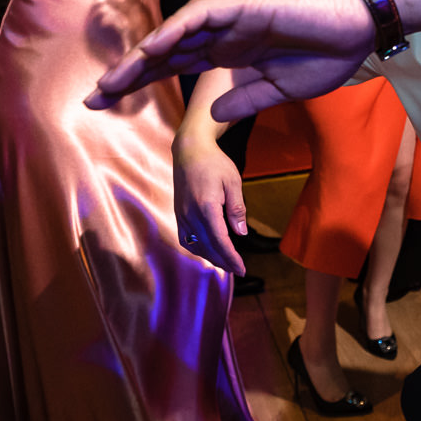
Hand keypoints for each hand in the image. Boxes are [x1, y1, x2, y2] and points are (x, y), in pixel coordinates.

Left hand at [87, 0, 374, 119]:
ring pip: (176, 33)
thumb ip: (245, 101)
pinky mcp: (244, 7)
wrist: (360, 29)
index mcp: (231, 55)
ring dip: (144, 55)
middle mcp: (224, 35)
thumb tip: (211, 114)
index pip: (175, 69)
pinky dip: (176, 30)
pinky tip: (152, 49)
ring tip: (113, 80)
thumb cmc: (328, 56)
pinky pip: (202, 16)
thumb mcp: (279, 92)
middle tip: (93, 97)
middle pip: (166, 52)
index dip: (142, 83)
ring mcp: (232, 19)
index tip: (108, 105)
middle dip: (129, 73)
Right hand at [172, 128, 248, 275]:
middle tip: (238, 270)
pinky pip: (185, 238)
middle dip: (224, 261)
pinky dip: (197, 249)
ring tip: (225, 263)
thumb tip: (241, 234)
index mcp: (206, 207)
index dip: (231, 257)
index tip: (242, 269)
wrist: (189, 151)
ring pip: (195, 245)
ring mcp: (182, 215)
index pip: (220, 241)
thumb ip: (236, 209)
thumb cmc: (215, 163)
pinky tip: (207, 251)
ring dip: (210, 257)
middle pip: (208, 247)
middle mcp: (191, 214)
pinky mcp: (178, 214)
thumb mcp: (233, 182)